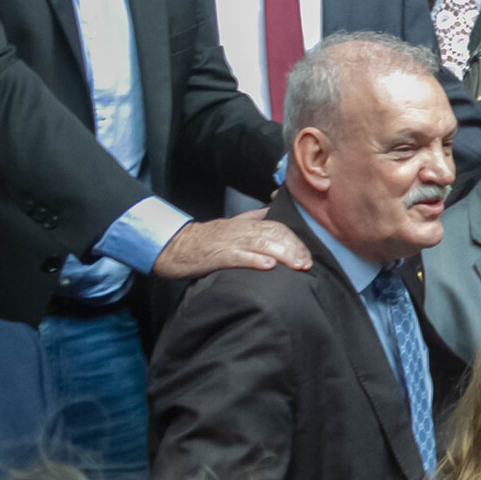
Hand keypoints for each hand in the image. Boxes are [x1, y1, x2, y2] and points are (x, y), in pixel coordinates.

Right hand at [151, 218, 310, 279]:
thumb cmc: (205, 239)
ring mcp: (227, 242)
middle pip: (273, 234)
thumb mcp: (232, 226)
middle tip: (307, 263)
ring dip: (282, 254)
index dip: (294, 240)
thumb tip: (274, 214)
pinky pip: (236, 256)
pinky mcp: (215, 255)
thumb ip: (254, 220)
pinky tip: (268, 265)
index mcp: (245, 224)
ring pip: (259, 243)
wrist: (173, 246)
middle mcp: (239, 230)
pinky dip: (253, 260)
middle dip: (293, 248)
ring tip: (297, 265)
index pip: (277, 227)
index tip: (307, 255)